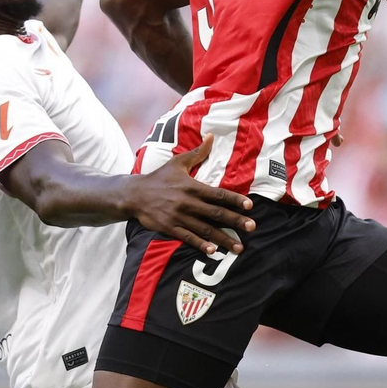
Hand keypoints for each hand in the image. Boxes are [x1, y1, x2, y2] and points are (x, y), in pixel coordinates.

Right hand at [125, 136, 254, 255]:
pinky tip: (213, 251)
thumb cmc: (159, 178)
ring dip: (223, 239)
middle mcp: (188, 203)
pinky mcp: (170, 227)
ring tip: (239, 248)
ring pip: (205, 229)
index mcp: (192, 187)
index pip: (218, 194)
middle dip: (235, 221)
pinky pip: (188, 238)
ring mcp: (179, 217)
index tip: (250, 206)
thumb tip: (211, 135)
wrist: (133, 194)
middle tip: (252, 227)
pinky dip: (200, 245)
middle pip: (216, 213)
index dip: (235, 200)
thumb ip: (197, 153)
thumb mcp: (177, 163)